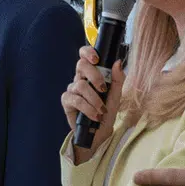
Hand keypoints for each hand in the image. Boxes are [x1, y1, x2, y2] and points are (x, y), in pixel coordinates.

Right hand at [60, 45, 124, 162]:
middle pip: (81, 65)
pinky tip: (94, 116)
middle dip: (94, 76)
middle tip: (103, 89)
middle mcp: (80, 79)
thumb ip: (118, 79)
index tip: (97, 59)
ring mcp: (72, 90)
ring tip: (101, 110)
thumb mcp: (116, 96)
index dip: (88, 52)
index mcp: (91, 74)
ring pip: (80, 85)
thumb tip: (117, 62)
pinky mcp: (67, 102)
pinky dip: (88, 108)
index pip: (84, 55)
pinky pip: (76, 100)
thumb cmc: (106, 112)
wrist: (99, 133)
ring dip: (94, 99)